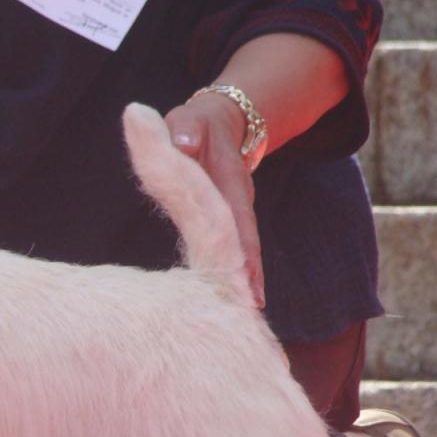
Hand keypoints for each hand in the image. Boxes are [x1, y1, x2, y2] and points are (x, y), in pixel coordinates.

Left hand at [165, 95, 265, 307]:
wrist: (218, 123)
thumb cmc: (194, 125)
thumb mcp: (188, 123)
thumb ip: (186, 131)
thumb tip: (184, 143)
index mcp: (230, 182)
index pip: (239, 219)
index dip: (244, 249)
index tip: (247, 281)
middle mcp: (238, 200)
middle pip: (247, 243)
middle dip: (251, 276)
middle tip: (253, 309)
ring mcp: (236, 211)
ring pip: (244, 250)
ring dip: (247, 280)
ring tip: (250, 313)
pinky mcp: (229, 219)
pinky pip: (235, 249)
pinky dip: (239, 273)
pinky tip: (240, 300)